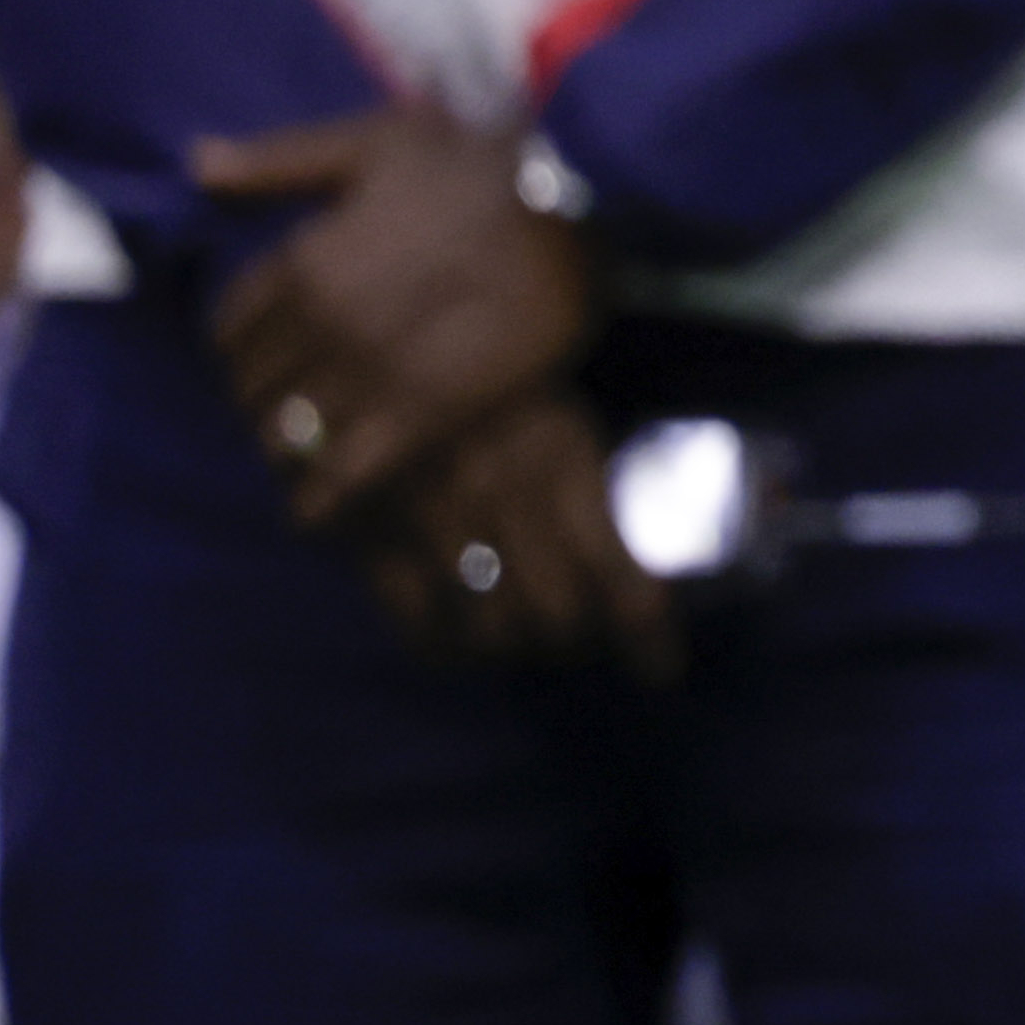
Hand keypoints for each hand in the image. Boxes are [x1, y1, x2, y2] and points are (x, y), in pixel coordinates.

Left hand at [201, 103, 593, 524]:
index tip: (266, 355)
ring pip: (288, 436)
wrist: (581, 199)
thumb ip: (282, 160)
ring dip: (289, 449)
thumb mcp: (376, 140)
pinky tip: (319, 508)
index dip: (241, 347)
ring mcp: (372, 372)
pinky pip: (343, 477)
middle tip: (291, 406)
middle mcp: (323, 322)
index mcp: (304, 260)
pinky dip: (322, 499)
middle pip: (253, 389)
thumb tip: (199, 165)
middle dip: (262, 399)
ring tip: (308, 454)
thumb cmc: (480, 159)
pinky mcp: (426, 413)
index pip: (230, 330)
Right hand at [352, 388, 680, 681]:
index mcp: (560, 453)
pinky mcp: (373, 539)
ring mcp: (433, 520)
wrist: (362, 356)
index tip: (661, 668)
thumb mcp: (556, 418)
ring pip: (495, 632)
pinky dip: (453, 648)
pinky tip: (466, 636)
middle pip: (559, 617)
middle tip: (585, 637)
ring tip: (529, 637)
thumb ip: (592, 492)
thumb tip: (635, 577)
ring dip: (521, 648)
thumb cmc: (484, 389)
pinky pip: (424, 629)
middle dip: (580, 641)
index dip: (646, 636)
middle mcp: (500, 493)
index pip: (618, 573)